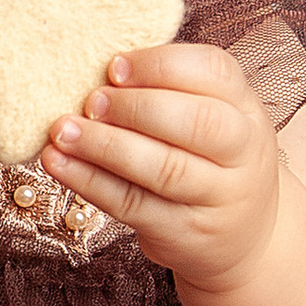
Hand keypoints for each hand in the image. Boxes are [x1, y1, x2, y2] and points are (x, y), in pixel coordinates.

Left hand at [41, 42, 280, 295]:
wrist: (241, 240)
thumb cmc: (212, 164)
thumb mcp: (214, 121)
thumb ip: (172, 93)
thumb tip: (100, 71)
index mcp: (246, 111)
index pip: (215, 72)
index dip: (161, 65)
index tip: (114, 66)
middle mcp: (243, 153)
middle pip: (197, 122)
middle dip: (136, 107)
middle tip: (91, 101)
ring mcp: (218, 198)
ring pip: (163, 168)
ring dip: (105, 146)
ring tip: (63, 131)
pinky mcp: (185, 233)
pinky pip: (133, 205)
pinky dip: (90, 182)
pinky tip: (59, 163)